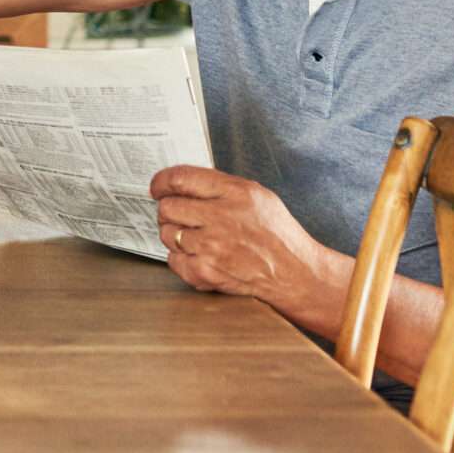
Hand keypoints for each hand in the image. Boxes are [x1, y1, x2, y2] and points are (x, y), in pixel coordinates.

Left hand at [151, 165, 326, 312]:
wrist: (295, 274)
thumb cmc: (277, 234)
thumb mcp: (257, 195)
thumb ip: (220, 185)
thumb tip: (183, 181)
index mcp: (235, 193)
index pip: (180, 178)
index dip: (162, 181)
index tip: (158, 187)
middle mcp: (221, 218)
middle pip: (168, 207)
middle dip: (169, 210)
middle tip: (179, 215)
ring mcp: (212, 247)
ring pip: (167, 233)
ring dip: (175, 235)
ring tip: (196, 238)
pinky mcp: (207, 272)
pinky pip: (173, 260)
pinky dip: (181, 258)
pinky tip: (199, 256)